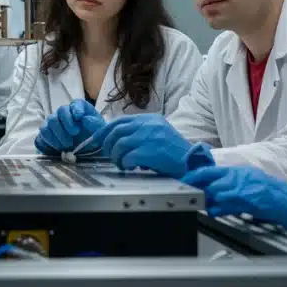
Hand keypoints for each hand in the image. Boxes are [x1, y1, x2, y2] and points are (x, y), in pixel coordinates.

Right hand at [34, 99, 104, 155]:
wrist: (89, 147)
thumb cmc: (93, 135)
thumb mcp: (98, 129)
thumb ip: (94, 123)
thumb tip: (85, 119)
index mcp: (77, 109)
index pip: (74, 104)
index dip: (75, 109)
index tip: (79, 117)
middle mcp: (63, 114)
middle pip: (57, 116)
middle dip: (64, 127)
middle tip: (74, 135)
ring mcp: (52, 125)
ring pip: (46, 127)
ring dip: (56, 137)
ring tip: (67, 146)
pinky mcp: (47, 136)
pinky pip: (41, 137)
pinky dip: (48, 143)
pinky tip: (58, 149)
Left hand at [87, 113, 213, 176]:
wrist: (192, 162)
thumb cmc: (174, 152)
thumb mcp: (157, 134)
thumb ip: (138, 132)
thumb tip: (114, 139)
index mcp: (150, 119)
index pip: (119, 121)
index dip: (103, 131)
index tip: (94, 140)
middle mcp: (149, 125)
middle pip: (116, 131)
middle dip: (107, 145)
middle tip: (109, 155)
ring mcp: (150, 137)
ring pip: (119, 144)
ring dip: (116, 157)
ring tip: (121, 164)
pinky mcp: (151, 151)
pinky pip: (127, 157)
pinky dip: (125, 164)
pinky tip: (130, 167)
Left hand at [180, 166, 286, 244]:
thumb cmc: (276, 196)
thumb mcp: (251, 183)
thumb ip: (232, 184)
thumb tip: (212, 189)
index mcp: (240, 171)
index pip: (209, 170)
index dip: (193, 176)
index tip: (182, 182)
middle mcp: (241, 176)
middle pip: (208, 180)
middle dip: (196, 189)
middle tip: (188, 196)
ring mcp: (246, 187)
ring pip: (215, 192)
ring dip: (207, 201)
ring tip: (203, 206)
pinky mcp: (251, 200)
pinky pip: (228, 204)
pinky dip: (219, 210)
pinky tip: (217, 212)